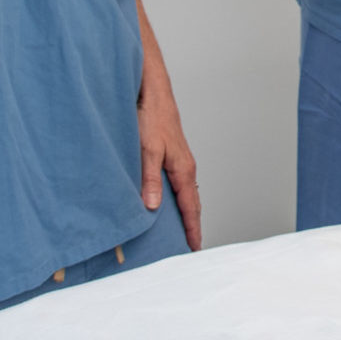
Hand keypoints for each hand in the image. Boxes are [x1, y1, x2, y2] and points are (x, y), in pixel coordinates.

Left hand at [139, 74, 203, 250]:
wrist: (152, 90)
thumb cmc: (151, 116)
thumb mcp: (146, 150)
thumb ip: (149, 179)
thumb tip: (151, 207)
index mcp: (183, 170)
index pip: (190, 208)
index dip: (192, 229)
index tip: (194, 249)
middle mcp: (185, 167)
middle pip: (192, 203)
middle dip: (193, 225)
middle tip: (191, 246)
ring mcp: (179, 160)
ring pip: (186, 192)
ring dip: (186, 211)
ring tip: (182, 229)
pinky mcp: (171, 154)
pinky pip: (178, 183)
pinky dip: (178, 197)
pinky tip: (168, 200)